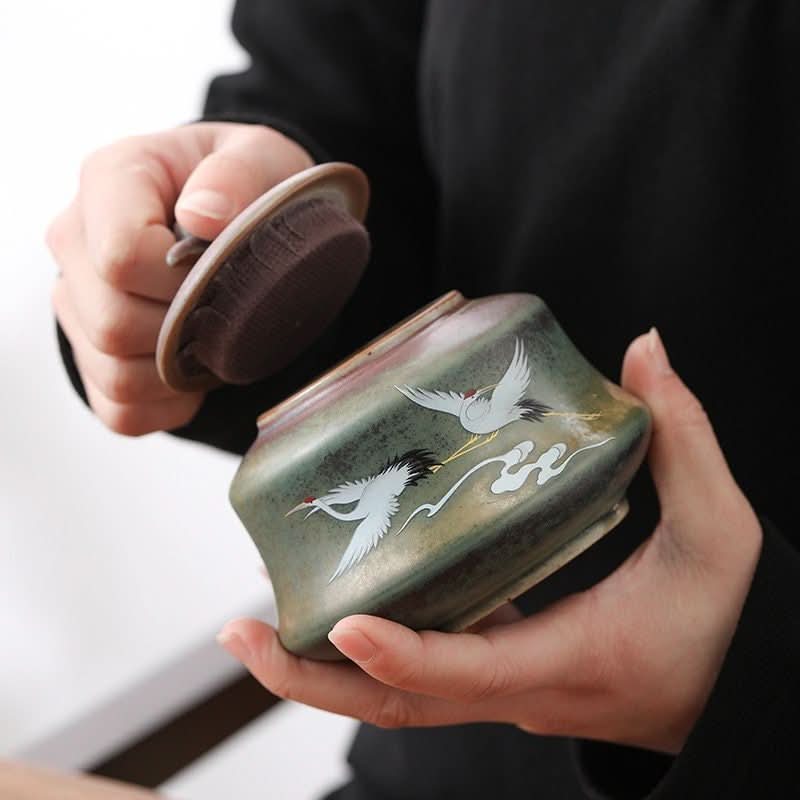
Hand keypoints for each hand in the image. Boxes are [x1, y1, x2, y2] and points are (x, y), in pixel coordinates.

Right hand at [47, 122, 312, 434]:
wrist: (235, 219)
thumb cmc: (247, 186)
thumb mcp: (262, 158)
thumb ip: (238, 174)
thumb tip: (202, 216)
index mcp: (111, 180)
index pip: (120, 257)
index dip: (181, 283)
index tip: (223, 273)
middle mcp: (76, 241)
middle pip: (111, 322)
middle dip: (185, 329)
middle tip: (227, 311)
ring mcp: (77, 302)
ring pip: (114, 372)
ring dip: (180, 372)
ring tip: (215, 340)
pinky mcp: (91, 354)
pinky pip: (121, 409)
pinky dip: (170, 404)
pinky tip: (198, 372)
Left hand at [217, 328, 761, 752]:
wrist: (735, 690)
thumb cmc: (730, 621)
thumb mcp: (719, 531)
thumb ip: (683, 437)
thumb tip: (645, 350)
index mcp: (571, 657)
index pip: (470, 672)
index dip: (402, 655)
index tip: (341, 623)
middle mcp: (523, 691)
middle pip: (398, 706)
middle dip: (311, 680)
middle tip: (241, 630)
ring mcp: (505, 691)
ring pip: (397, 699)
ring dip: (323, 668)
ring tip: (258, 616)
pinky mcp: (503, 675)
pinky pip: (421, 675)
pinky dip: (367, 650)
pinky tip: (335, 602)